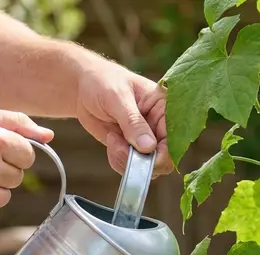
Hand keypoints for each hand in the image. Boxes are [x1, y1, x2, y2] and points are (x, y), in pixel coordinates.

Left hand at [76, 63, 172, 177]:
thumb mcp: (117, 98)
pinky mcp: (134, 149)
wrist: (83, 87)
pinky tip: (111, 142)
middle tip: (120, 147)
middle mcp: (161, 126)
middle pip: (165, 159)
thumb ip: (133, 122)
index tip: (144, 156)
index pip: (176, 138)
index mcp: (166, 108)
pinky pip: (133, 167)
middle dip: (142, 161)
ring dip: (127, 161)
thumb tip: (148, 147)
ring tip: (112, 140)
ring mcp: (147, 139)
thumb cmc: (103, 82)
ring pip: (148, 166)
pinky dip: (120, 161)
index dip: (164, 154)